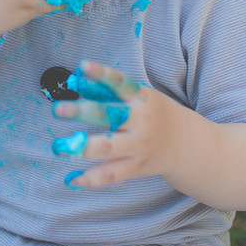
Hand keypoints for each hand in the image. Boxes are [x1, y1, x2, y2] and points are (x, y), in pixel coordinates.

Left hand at [51, 60, 180, 188]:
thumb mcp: (138, 96)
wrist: (187, 144)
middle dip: (82, 112)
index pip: (120, 83)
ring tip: (58, 146)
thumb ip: (108, 91)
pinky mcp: (136, 168)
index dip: (102, 74)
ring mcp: (139, 146)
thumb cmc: (154, 113)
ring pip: (107, 147)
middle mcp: (140, 121)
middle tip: (57, 110)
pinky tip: (71, 180)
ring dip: (80, 147)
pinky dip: (90, 179)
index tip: (82, 66)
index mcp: (141, 98)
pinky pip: (111, 175)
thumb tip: (75, 82)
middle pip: (109, 115)